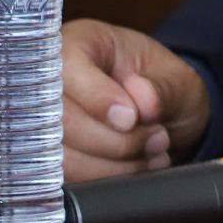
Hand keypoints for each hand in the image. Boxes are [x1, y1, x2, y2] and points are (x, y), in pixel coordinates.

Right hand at [62, 18, 210, 181]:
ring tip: (151, 154)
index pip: (68, 66)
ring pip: (60, 156)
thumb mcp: (179, 80)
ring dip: (112, 166)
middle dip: (115, 141)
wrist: (165, 117)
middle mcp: (51, 80)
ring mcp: (43, 122)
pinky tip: (135, 169)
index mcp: (81, 42)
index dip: (98, 98)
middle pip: (59, 119)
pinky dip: (104, 180)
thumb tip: (143, 102)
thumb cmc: (165, 86)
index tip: (132, 118)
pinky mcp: (48, 157)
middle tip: (157, 138)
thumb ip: (164, 89)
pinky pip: (65, 178)